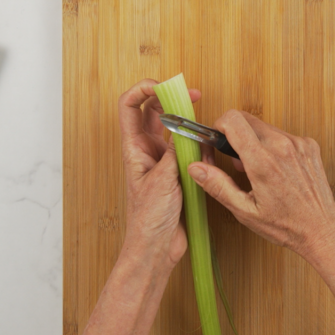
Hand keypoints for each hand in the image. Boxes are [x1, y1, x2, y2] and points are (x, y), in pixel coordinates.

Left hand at [117, 79, 200, 269]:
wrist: (156, 248)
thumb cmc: (148, 220)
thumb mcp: (162, 180)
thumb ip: (175, 152)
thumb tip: (185, 129)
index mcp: (134, 148)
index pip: (129, 105)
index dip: (143, 89)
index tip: (165, 86)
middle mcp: (146, 149)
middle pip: (153, 111)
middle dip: (172, 99)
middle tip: (193, 96)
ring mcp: (161, 159)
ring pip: (173, 129)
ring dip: (188, 123)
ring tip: (201, 126)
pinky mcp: (176, 171)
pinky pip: (187, 149)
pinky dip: (198, 145)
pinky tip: (206, 152)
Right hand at [186, 110, 334, 260]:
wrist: (322, 230)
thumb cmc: (285, 225)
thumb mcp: (245, 211)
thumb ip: (217, 186)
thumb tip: (195, 167)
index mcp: (263, 162)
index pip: (233, 120)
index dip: (218, 126)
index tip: (216, 140)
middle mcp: (282, 146)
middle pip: (246, 119)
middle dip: (234, 134)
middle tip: (235, 161)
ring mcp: (298, 143)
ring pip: (263, 127)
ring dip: (254, 141)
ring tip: (256, 170)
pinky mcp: (309, 145)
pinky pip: (282, 135)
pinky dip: (273, 146)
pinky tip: (275, 169)